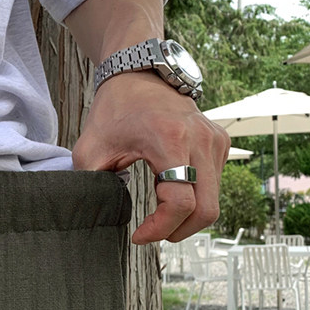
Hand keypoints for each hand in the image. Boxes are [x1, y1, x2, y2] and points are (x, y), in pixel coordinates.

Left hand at [72, 72, 229, 243]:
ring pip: (213, 202)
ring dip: (186, 217)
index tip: (138, 235)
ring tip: (157, 212)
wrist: (138, 74)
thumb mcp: (90, 148)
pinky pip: (214, 186)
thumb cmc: (114, 109)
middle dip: (178, 231)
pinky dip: (194, 199)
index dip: (160, 228)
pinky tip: (168, 192)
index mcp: (170, 139)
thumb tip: (90, 217)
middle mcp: (201, 139)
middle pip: (206, 210)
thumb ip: (90, 184)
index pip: (180, 202)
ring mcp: (215, 140)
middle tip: (152, 233)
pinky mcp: (220, 143)